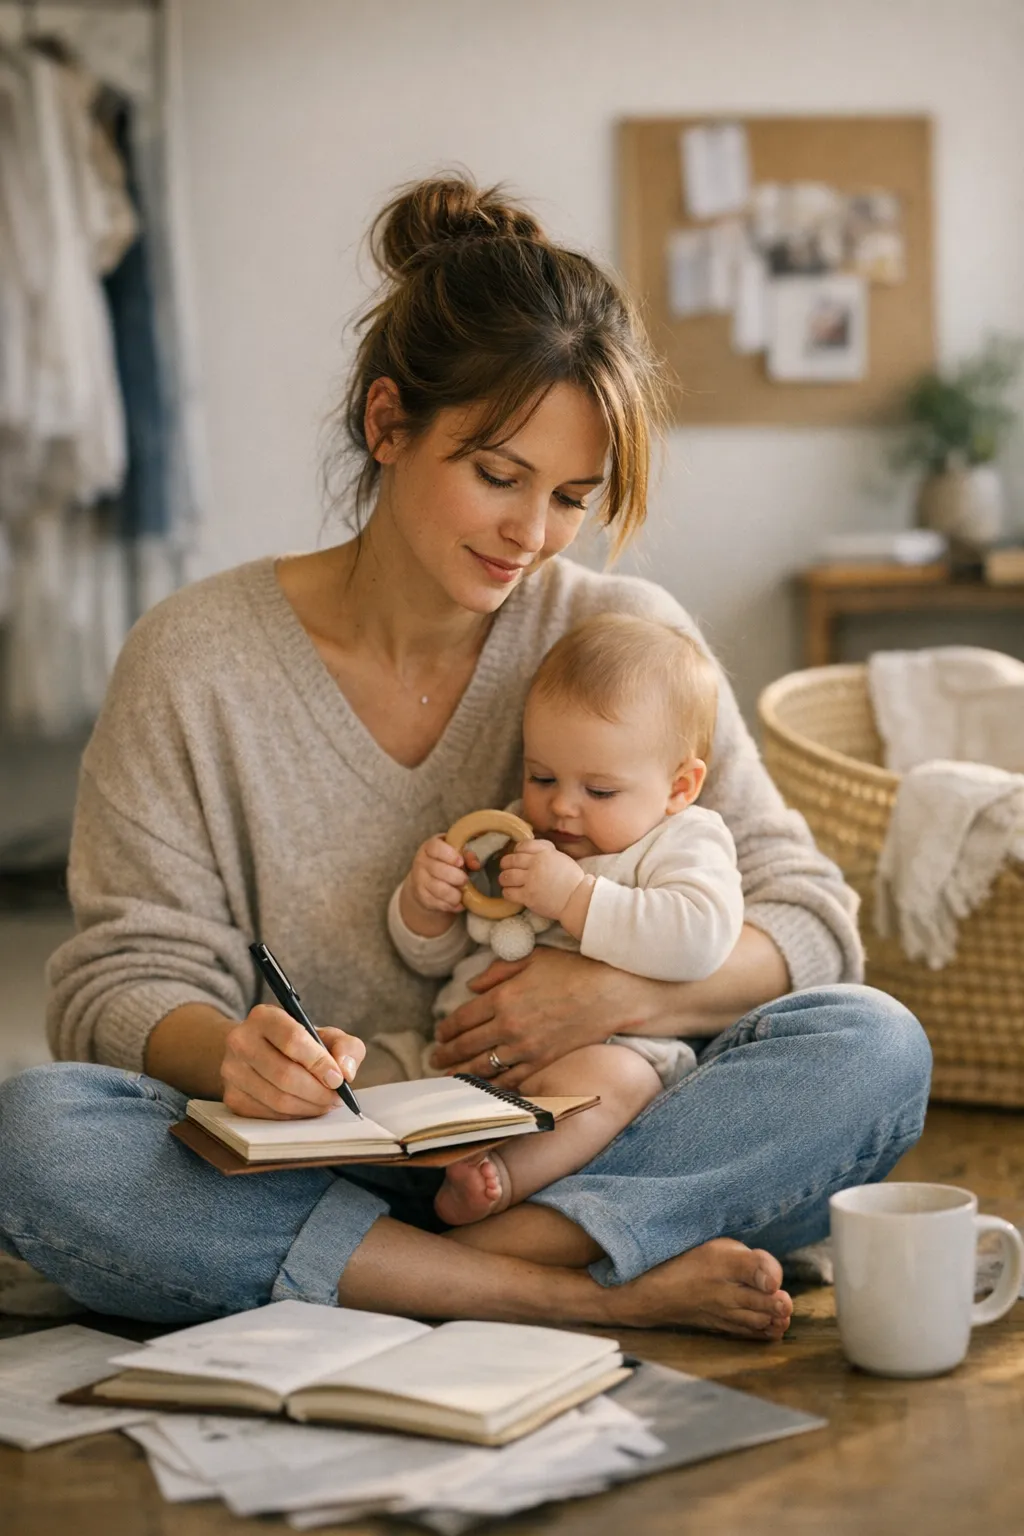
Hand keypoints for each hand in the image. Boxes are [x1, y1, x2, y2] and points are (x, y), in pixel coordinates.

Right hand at [220, 1005, 365, 1119]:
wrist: (256, 1051)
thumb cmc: (297, 1043)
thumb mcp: (324, 1034)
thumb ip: (345, 1046)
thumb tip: (346, 1072)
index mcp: (264, 1017)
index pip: (292, 1040)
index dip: (319, 1062)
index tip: (338, 1079)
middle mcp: (241, 1041)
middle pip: (285, 1075)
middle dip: (318, 1092)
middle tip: (337, 1098)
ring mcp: (232, 1071)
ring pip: (277, 1099)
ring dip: (309, 1107)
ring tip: (325, 1103)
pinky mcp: (232, 1097)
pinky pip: (269, 1114)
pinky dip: (294, 1115)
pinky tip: (306, 1107)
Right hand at [400, 837, 479, 935]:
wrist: (425, 881)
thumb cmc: (445, 863)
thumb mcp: (455, 854)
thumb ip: (467, 855)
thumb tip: (476, 864)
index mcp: (429, 847)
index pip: (435, 848)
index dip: (450, 855)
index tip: (461, 862)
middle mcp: (421, 862)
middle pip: (439, 870)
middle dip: (456, 877)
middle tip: (465, 880)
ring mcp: (419, 880)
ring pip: (439, 889)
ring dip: (455, 894)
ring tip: (462, 894)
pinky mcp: (421, 897)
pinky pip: (437, 903)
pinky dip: (451, 905)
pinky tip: (457, 904)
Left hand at [430, 947, 650, 1088]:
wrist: (611, 994)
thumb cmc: (573, 969)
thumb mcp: (532, 957)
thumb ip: (498, 971)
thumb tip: (472, 986)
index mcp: (503, 997)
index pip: (463, 1018)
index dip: (446, 1029)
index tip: (438, 1034)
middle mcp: (509, 1026)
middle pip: (467, 1045)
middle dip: (447, 1054)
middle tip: (434, 1059)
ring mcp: (526, 1048)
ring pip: (485, 1067)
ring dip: (463, 1073)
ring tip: (450, 1077)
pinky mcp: (543, 1062)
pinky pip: (511, 1080)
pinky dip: (493, 1086)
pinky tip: (483, 1088)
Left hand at [498, 839, 584, 921]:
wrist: (577, 899)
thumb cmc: (572, 879)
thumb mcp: (561, 857)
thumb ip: (545, 851)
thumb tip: (529, 849)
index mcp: (545, 853)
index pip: (522, 846)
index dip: (516, 850)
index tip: (516, 855)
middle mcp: (536, 865)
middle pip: (510, 861)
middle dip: (505, 864)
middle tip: (506, 868)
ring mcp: (531, 881)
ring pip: (506, 876)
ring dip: (504, 878)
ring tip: (506, 881)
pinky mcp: (528, 897)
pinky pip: (509, 892)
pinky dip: (507, 892)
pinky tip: (511, 892)